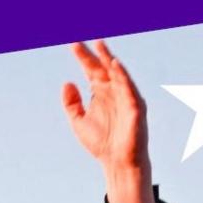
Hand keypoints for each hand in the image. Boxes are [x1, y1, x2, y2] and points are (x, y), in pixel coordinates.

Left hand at [61, 40, 149, 175]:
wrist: (117, 163)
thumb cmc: (102, 143)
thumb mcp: (79, 122)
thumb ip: (72, 104)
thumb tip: (67, 83)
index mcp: (100, 92)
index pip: (91, 69)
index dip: (83, 56)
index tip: (72, 43)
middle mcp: (113, 90)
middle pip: (103, 67)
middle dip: (95, 53)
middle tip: (85, 39)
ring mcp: (125, 96)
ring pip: (117, 73)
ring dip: (108, 58)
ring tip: (99, 45)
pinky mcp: (135, 106)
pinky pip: (129, 87)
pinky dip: (122, 75)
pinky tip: (114, 65)